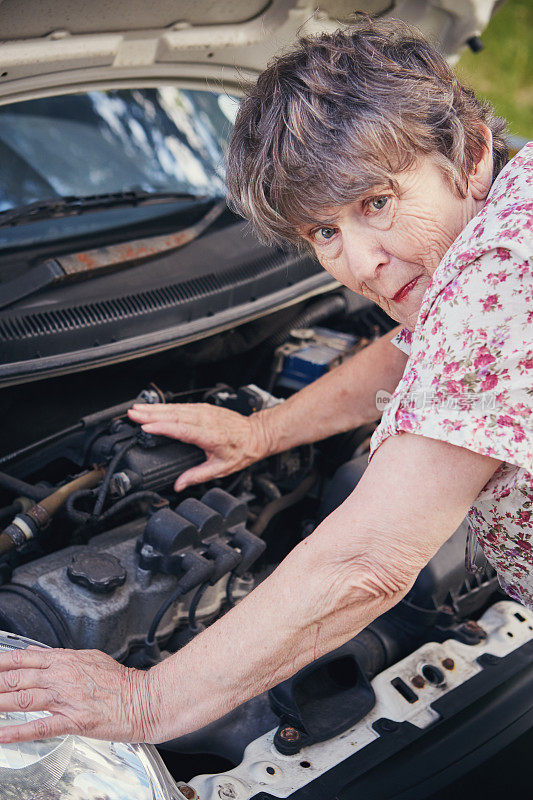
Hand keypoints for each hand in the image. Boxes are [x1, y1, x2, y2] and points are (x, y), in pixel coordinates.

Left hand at [0, 646, 158, 743]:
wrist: (144, 699)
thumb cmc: (122, 682)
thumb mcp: (91, 658)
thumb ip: (63, 658)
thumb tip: (40, 655)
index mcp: (67, 661)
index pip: (25, 658)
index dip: (3, 662)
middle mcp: (63, 677)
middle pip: (19, 678)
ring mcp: (67, 699)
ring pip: (25, 700)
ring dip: (0, 703)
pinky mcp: (74, 721)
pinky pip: (41, 726)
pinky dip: (19, 731)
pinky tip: (4, 735)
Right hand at [128, 402, 270, 490]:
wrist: (257, 434)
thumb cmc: (242, 451)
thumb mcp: (221, 468)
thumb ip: (197, 476)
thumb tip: (179, 484)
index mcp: (210, 435)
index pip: (182, 429)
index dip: (163, 427)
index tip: (146, 427)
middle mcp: (206, 420)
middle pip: (175, 415)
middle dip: (152, 414)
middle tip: (132, 414)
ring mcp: (205, 412)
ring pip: (176, 408)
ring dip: (155, 408)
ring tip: (137, 409)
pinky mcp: (204, 408)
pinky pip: (182, 406)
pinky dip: (166, 407)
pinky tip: (154, 408)